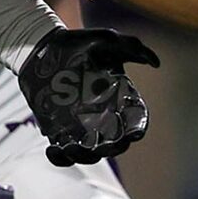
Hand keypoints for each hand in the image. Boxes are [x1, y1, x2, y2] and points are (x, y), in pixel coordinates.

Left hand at [18, 27, 157, 164]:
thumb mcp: (107, 40)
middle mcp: (102, 117)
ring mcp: (79, 126)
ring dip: (83, 156)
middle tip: (102, 145)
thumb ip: (132, 47)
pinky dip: (59, 158)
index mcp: (119, 100)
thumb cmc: (79, 42)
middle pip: (113, 145)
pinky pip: (61, 154)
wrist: (42, 46)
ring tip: (72, 147)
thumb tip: (155, 63)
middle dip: (110, 149)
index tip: (134, 133)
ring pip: (88, 154)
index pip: (134, 122)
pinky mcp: (57, 130)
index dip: (136, 130)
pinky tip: (53, 149)